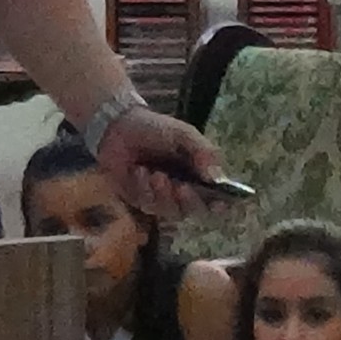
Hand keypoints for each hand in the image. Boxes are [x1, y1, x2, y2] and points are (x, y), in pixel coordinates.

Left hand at [94, 104, 228, 222]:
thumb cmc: (155, 129)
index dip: (222, 206)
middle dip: (189, 201)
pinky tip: (138, 171)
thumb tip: (217, 177)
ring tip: (154, 174)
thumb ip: (203, 152)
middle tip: (181, 187)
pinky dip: (144, 189)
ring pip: (172, 212)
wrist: (118, 127)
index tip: (219, 204)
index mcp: (200, 175)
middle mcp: (185, 190)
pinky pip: (148, 205)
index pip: (218, 198)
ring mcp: (163, 197)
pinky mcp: (141, 200)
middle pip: (197, 211)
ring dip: (163, 195)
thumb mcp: (183, 134)